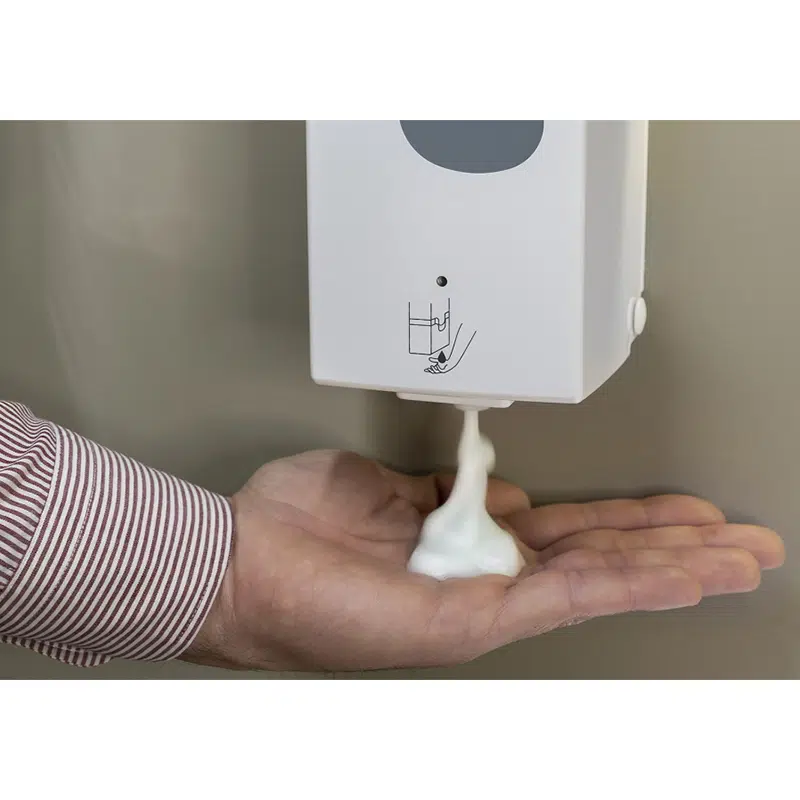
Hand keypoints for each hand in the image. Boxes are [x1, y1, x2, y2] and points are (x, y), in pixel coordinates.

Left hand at [183, 450, 784, 671]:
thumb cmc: (301, 524)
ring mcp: (484, 600)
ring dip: (674, 566)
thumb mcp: (385, 486)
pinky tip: (679, 576)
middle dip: (678, 547)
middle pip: (602, 556)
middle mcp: (486, 575)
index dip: (632, 521)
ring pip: (600, 580)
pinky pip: (564, 596)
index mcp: (469, 541)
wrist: (244, 560)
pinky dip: (627, 583)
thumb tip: (504, 490)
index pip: (571, 530)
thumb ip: (448, 490)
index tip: (681, 512)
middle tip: (744, 542)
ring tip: (739, 559)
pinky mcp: (471, 619)